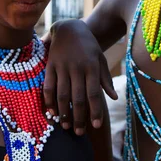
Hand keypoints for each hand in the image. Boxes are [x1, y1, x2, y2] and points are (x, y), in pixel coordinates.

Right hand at [43, 20, 117, 134]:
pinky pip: (48, 86)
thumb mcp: (100, 59)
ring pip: (62, 94)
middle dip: (79, 117)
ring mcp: (62, 67)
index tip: (96, 126)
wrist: (69, 27)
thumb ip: (105, 79)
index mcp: (92, 67)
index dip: (95, 111)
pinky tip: (51, 112)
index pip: (94, 94)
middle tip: (79, 133)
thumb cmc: (88, 45)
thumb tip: (113, 98)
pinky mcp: (50, 65)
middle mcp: (77, 68)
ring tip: (65, 126)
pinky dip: (48, 100)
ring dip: (63, 112)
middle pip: (77, 98)